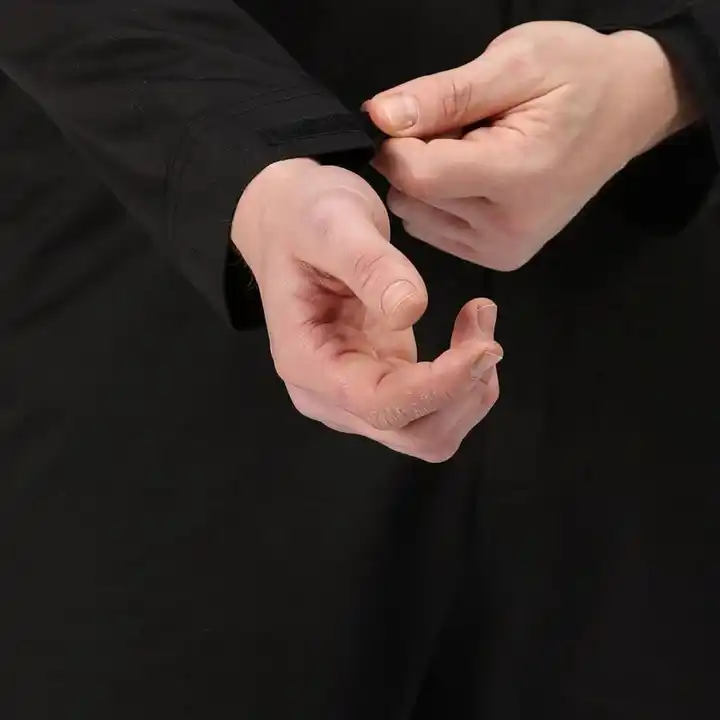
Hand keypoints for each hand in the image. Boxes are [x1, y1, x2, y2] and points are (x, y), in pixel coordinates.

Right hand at [232, 158, 502, 461]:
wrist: (290, 220)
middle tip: (483, 321)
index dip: (438, 387)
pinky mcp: (383, 381)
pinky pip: (435, 405)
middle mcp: (329, 394)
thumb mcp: (331, 223)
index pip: (380, 405)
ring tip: (479, 319)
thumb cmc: (303, 216)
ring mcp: (356, 394)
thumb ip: (368, 265)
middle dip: (462, 390)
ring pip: (430, 430)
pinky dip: (466, 376)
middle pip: (412, 434)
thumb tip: (410, 312)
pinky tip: (469, 327)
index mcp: (307, 363)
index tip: (484, 346)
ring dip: (470, 387)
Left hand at [364, 22, 696, 269]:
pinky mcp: (497, 258)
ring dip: (426, 180)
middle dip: (417, 156)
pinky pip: (431, 229)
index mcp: (517, 177)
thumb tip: (380, 116)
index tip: (417, 111)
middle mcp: (507, 229)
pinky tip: (473, 176)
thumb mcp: (514, 62)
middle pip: (412, 196)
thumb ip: (444, 94)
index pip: (416, 175)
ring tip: (473, 150)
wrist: (627, 111)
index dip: (398, 141)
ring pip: (415, 215)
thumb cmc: (577, 76)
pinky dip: (437, 200)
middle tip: (462, 126)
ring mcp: (501, 250)